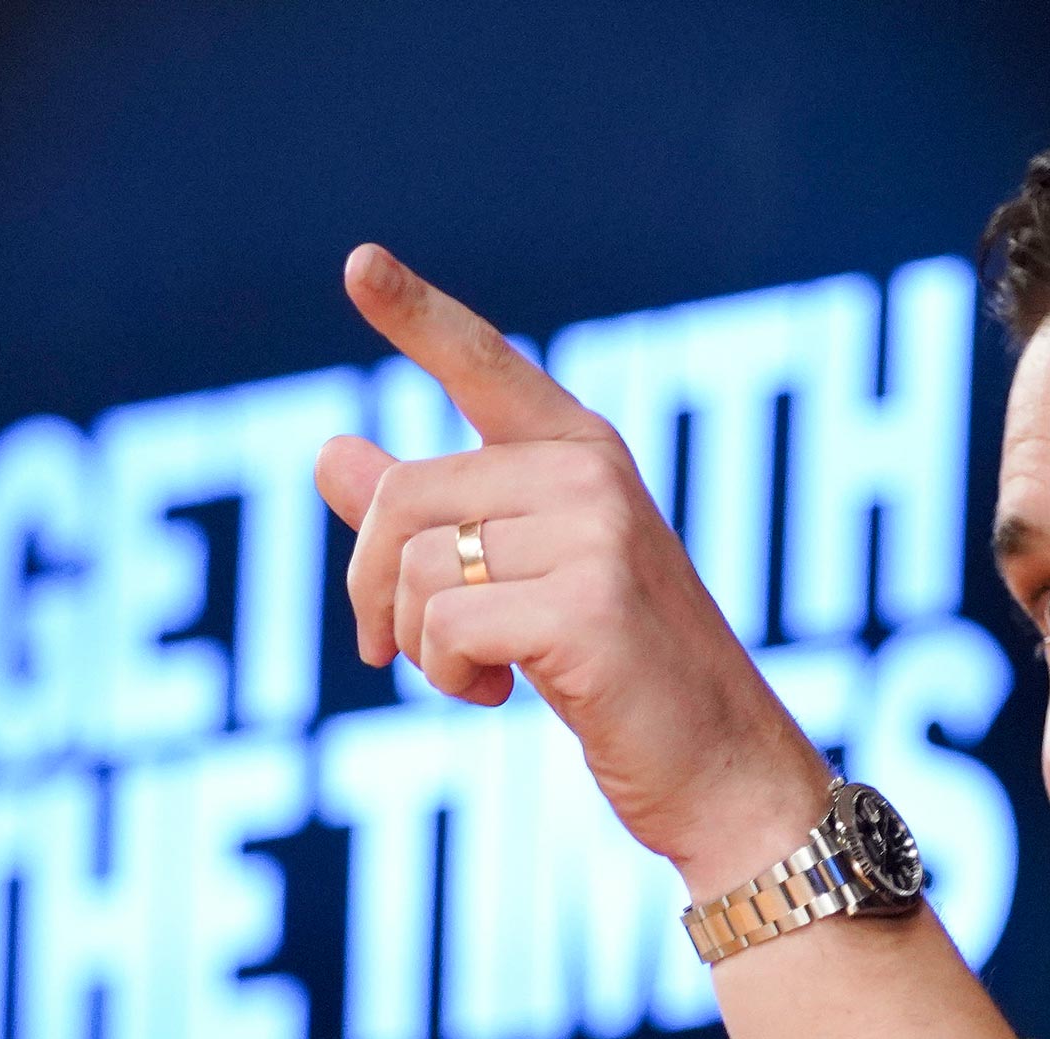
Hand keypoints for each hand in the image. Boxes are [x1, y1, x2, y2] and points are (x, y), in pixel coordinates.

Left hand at [315, 244, 832, 892]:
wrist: (720, 766)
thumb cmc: (622, 674)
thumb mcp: (521, 582)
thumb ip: (430, 519)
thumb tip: (328, 453)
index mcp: (580, 451)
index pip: (484, 364)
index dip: (416, 313)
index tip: (358, 261)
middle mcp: (590, 474)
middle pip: (402, 497)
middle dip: (371, 587)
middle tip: (388, 648)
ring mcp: (595, 534)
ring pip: (417, 570)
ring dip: (418, 647)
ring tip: (479, 675)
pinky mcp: (586, 605)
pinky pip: (445, 628)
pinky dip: (448, 678)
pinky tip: (501, 695)